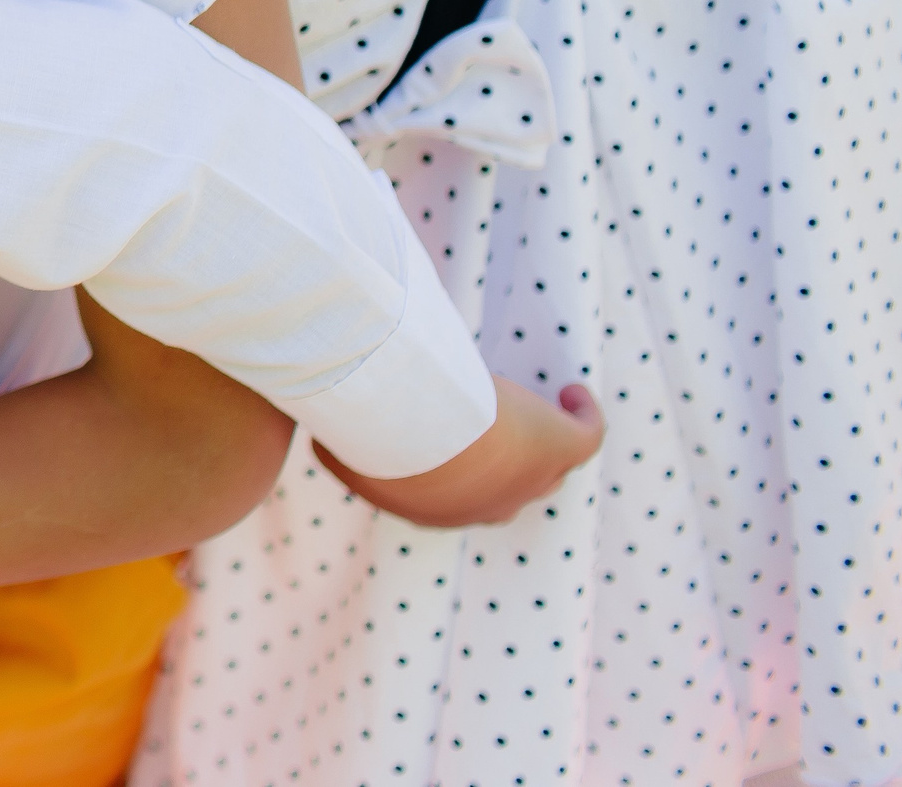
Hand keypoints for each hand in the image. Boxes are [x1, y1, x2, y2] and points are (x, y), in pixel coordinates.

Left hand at [315, 376, 603, 527]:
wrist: (425, 438)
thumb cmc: (377, 442)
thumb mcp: (345, 449)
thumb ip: (335, 447)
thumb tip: (315, 437)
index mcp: (438, 508)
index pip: (453, 499)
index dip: (453, 474)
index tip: (441, 444)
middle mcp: (488, 505)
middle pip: (508, 490)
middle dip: (503, 467)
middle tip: (493, 431)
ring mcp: (530, 480)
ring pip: (546, 467)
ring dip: (541, 439)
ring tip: (536, 411)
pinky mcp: (560, 448)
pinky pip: (586, 435)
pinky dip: (582, 414)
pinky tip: (572, 392)